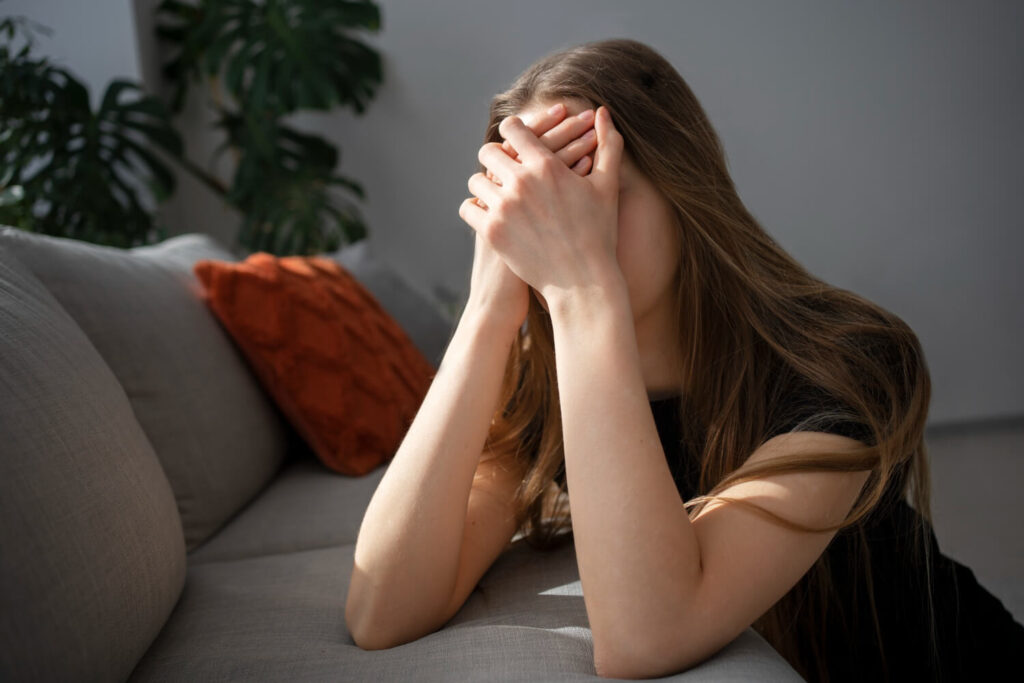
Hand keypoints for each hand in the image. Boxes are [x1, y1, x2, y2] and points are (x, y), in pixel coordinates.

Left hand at [460, 103, 600, 331]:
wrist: (583, 282)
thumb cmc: (599, 233)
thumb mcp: (607, 185)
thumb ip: (608, 144)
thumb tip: (602, 112)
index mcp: (547, 165)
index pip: (513, 129)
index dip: (512, 131)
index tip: (513, 140)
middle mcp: (521, 182)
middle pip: (488, 152)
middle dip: (495, 158)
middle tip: (500, 167)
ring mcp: (504, 208)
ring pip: (475, 181)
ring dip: (484, 185)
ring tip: (493, 192)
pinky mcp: (492, 232)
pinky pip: (467, 208)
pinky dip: (475, 209)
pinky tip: (485, 212)